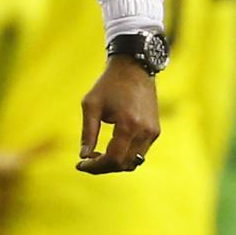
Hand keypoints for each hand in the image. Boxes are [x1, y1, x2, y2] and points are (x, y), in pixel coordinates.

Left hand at [75, 57, 159, 173]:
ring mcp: (153, 132)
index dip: (96, 166)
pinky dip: (125, 155)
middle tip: (86, 162)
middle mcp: (145, 132)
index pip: (113, 159)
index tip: (80, 164)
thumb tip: (83, 156)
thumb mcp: (91, 105)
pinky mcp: (155, 130)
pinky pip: (140, 152)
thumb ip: (88, 132)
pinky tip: (110, 149)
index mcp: (129, 125)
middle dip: (104, 166)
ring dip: (115, 163)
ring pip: (134, 161)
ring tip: (96, 156)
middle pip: (124, 164)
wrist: (133, 68)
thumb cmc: (108, 84)